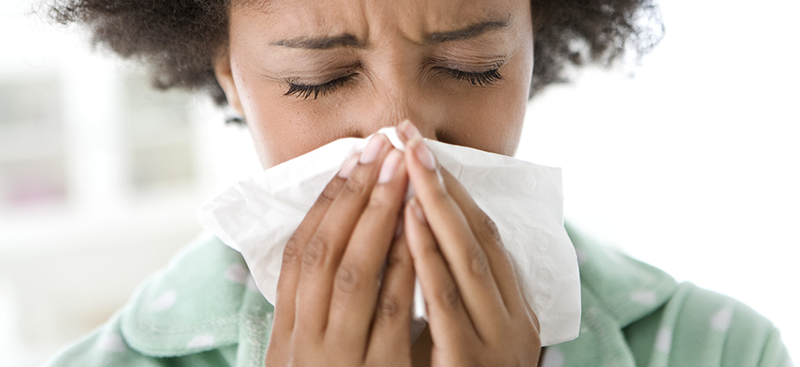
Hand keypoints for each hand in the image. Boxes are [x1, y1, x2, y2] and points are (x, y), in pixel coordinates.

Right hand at [265, 134, 414, 366]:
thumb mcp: (309, 355)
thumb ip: (316, 311)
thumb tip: (335, 244)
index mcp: (287, 334)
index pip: (298, 254)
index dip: (325, 202)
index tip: (351, 158)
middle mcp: (306, 342)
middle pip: (325, 253)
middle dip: (354, 195)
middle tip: (381, 146)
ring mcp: (341, 357)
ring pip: (355, 274)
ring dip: (379, 215)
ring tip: (402, 170)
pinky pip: (393, 310)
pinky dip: (404, 264)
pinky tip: (419, 229)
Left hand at [398, 120, 541, 365]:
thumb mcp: (467, 333)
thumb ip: (455, 291)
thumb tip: (420, 239)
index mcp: (514, 305)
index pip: (484, 234)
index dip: (452, 189)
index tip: (419, 150)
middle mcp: (514, 316)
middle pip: (478, 235)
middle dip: (440, 182)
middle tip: (409, 134)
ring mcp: (497, 338)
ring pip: (467, 258)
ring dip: (436, 205)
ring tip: (408, 160)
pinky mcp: (471, 360)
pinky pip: (447, 301)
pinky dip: (428, 255)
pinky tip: (409, 219)